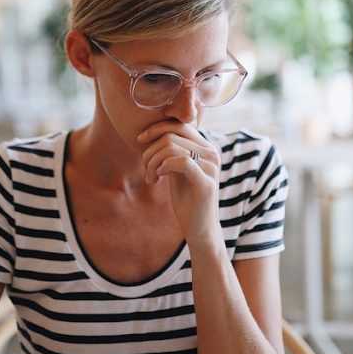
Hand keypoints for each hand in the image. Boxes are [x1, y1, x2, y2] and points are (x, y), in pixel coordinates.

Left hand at [137, 122, 220, 245]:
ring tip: (150, 177)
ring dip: (153, 162)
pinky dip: (163, 167)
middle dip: (151, 151)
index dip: (156, 128)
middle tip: (146, 170)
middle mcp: (212, 153)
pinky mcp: (206, 183)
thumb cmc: (186, 199)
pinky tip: (158, 177)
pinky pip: (180, 161)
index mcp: (206, 147)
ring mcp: (211, 167)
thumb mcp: (177, 170)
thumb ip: (173, 151)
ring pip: (172, 148)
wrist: (199, 228)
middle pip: (171, 136)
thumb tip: (155, 131)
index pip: (179, 124)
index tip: (140, 140)